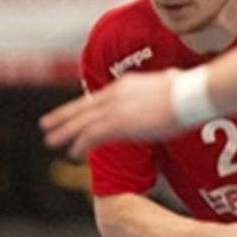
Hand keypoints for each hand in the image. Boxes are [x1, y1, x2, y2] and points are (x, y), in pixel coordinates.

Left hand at [39, 71, 179, 159]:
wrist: (191, 94)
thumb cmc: (190, 91)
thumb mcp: (170, 84)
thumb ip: (162, 87)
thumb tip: (173, 83)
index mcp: (126, 85)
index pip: (98, 97)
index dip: (82, 106)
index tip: (73, 112)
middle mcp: (115, 95)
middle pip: (82, 107)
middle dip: (62, 117)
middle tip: (46, 124)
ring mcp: (115, 108)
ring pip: (80, 122)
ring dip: (64, 133)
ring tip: (51, 141)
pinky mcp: (118, 123)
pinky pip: (90, 136)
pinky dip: (79, 144)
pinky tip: (72, 152)